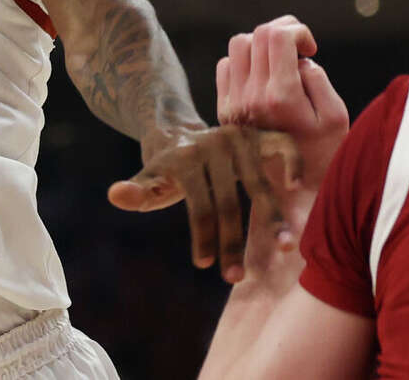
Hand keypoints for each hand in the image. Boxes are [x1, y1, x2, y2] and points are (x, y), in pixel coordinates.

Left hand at [107, 119, 301, 283]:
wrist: (176, 131)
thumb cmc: (166, 169)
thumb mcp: (148, 180)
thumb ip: (137, 191)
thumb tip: (116, 195)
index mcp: (185, 159)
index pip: (199, 206)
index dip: (203, 237)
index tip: (203, 265)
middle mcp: (213, 146)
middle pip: (229, 201)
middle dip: (232, 242)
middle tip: (236, 277)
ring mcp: (237, 139)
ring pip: (259, 182)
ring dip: (274, 218)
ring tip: (285, 248)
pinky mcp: (258, 134)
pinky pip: (283, 145)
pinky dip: (292, 162)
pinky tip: (293, 187)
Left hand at [218, 15, 349, 201]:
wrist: (288, 195)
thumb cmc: (321, 155)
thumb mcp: (335, 117)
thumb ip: (316, 79)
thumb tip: (296, 59)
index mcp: (279, 97)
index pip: (275, 36)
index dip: (297, 30)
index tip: (310, 48)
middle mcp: (249, 96)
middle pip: (254, 35)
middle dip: (281, 32)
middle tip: (299, 49)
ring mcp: (232, 102)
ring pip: (236, 47)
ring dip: (260, 46)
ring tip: (281, 63)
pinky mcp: (223, 109)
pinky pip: (225, 67)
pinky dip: (243, 63)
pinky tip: (263, 78)